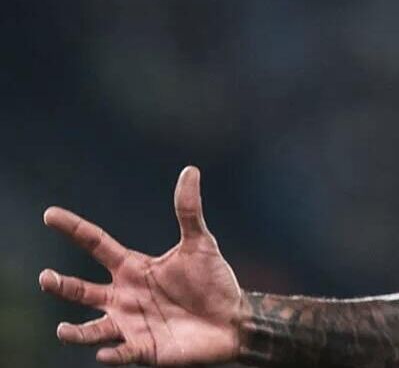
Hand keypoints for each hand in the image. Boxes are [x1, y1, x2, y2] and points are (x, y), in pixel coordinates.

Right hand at [40, 167, 242, 365]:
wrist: (232, 320)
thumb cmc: (213, 281)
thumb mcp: (201, 244)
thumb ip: (189, 211)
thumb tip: (190, 171)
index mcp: (133, 268)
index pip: (97, 244)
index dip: (74, 229)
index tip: (50, 214)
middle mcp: (124, 296)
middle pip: (82, 291)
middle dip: (61, 286)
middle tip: (46, 278)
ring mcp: (131, 323)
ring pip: (92, 330)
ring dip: (76, 332)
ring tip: (64, 329)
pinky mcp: (144, 349)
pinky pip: (121, 353)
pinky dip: (111, 354)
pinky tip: (105, 353)